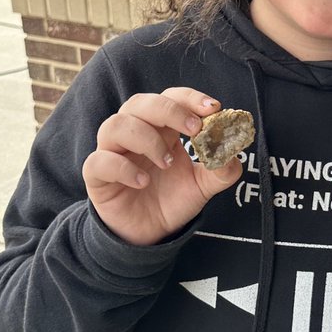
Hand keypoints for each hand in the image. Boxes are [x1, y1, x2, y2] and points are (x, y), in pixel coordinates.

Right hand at [82, 89, 241, 245]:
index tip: (213, 108)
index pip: (171, 97)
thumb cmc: (172, 199)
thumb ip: (221, 170)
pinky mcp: (97, 176)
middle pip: (140, 103)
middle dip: (169, 110)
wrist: (151, 233)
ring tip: (167, 162)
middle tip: (194, 129)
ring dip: (145, 138)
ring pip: (115, 125)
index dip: (189, 98)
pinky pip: (99, 161)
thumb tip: (233, 155)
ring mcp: (112, 152)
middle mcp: (134, 132)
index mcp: (161, 127)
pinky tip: (143, 182)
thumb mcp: (203, 185)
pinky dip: (122, 167)